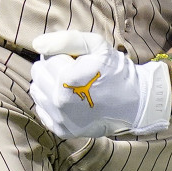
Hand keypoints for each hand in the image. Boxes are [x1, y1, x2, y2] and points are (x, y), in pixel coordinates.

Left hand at [28, 31, 170, 137]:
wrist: (135, 102)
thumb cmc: (116, 71)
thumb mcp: (96, 45)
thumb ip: (65, 40)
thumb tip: (36, 44)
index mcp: (66, 78)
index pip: (46, 57)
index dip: (62, 54)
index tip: (77, 59)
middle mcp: (59, 101)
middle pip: (38, 74)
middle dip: (53, 67)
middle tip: (73, 69)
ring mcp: (60, 118)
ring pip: (37, 91)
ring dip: (49, 84)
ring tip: (70, 83)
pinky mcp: (62, 130)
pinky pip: (42, 110)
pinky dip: (50, 102)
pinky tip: (67, 98)